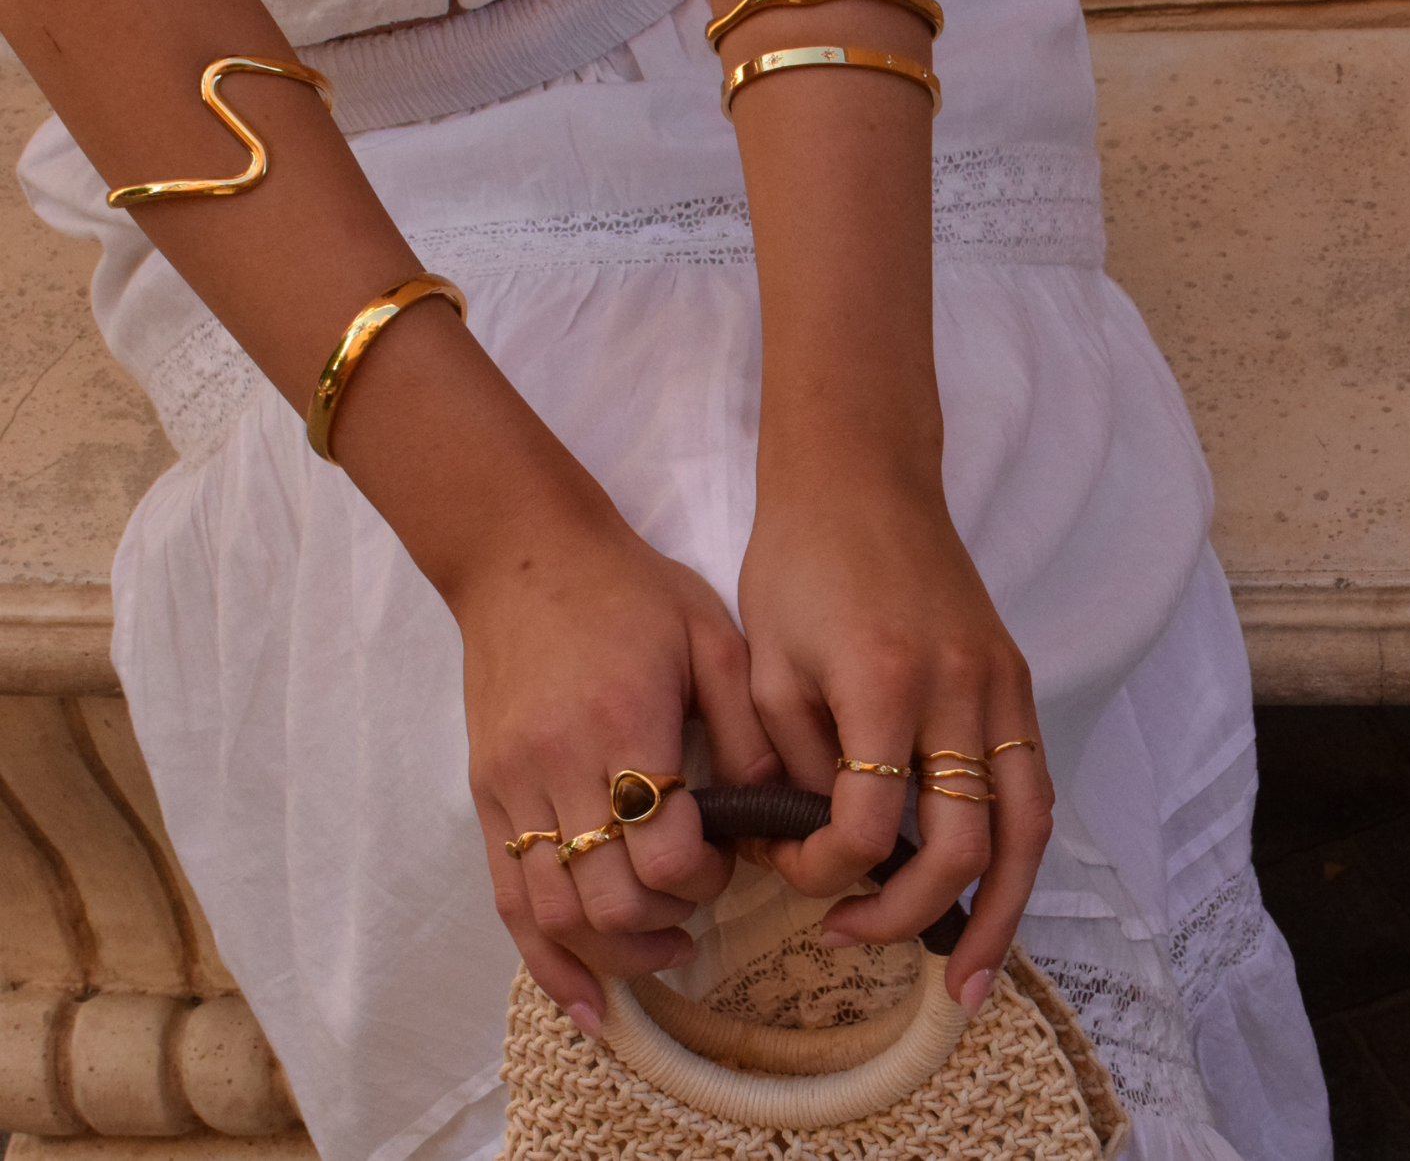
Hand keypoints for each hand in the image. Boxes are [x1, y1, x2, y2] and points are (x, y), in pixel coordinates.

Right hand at [458, 501, 778, 1032]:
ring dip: (610, 956)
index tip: (724, 863)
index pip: (665, 857)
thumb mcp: (712, 636)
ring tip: (656, 952)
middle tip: (695, 914)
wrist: (523, 554)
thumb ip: (750, 726)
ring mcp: (511, 785)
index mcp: (625, 724)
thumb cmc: (630, 589)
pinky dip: (544, 959)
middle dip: (663, 929)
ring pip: (553, 916)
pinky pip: (507, 899)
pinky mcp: (484, 793)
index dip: (705, 883)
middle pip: (608, 903)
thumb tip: (779, 811)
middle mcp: (559, 766)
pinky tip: (583, 1000)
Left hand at [738, 466, 1053, 1015]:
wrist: (860, 477)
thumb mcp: (767, 661)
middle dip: (914, 917)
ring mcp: (1000, 684)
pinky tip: (995, 890)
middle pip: (965, 845)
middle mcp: (960, 689)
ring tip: (973, 981)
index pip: (869, 826)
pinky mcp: (1015, 676)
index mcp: (884, 683)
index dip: (824, 870)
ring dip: (1005, 913)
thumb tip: (806, 844)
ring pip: (1026, 827)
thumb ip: (789, 761)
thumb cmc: (798, 560)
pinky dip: (1018, 849)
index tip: (788, 868)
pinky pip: (1032, 783)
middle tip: (858, 945)